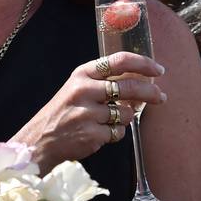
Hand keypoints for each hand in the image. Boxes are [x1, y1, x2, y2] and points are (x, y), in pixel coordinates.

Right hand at [12, 52, 165, 169]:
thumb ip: (103, 82)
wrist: (40, 140)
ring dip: (124, 119)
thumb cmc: (63, 113)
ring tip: (108, 121)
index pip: (119, 61)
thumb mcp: (77, 88)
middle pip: (129, 87)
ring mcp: (87, 113)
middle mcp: (83, 90)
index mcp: (81, 74)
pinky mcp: (91, 133)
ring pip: (126, 114)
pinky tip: (99, 133)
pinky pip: (118, 133)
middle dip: (150, 93)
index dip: (143, 64)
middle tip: (161, 97)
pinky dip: (114, 134)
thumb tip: (140, 79)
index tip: (158, 70)